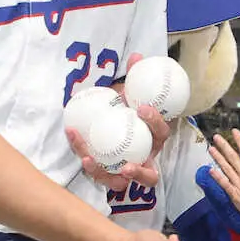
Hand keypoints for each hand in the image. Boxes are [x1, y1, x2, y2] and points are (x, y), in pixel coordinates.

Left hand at [66, 55, 172, 192]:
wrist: (114, 125)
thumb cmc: (126, 112)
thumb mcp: (130, 96)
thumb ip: (135, 78)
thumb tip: (137, 55)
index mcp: (154, 140)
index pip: (161, 133)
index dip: (155, 122)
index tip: (141, 108)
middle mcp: (144, 161)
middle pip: (150, 177)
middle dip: (139, 173)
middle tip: (127, 166)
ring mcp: (125, 173)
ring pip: (121, 185)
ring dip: (105, 176)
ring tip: (89, 161)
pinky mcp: (108, 177)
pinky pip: (98, 176)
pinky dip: (87, 164)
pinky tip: (78, 147)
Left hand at [197, 121, 239, 235]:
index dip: (239, 140)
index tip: (233, 131)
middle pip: (233, 158)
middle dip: (224, 146)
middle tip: (216, 137)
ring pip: (226, 169)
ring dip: (218, 158)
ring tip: (211, 149)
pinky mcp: (236, 198)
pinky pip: (224, 185)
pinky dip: (217, 177)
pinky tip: (211, 170)